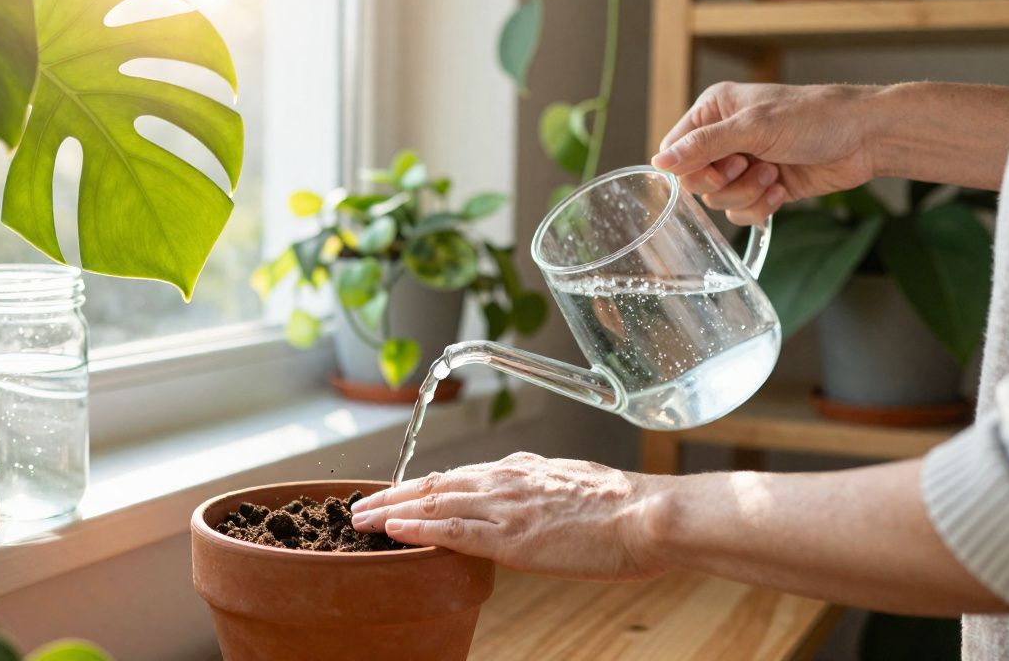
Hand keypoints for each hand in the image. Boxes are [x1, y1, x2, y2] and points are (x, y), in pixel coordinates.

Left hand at [351, 452, 662, 580]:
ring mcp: (504, 508)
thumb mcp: (574, 483)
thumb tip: (528, 484)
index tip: (398, 494)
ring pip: (434, 504)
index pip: (459, 476)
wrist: (648, 516)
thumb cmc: (624, 507)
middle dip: (394, 497)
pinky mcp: (510, 537)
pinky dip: (418, 528)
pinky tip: (393, 530)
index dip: (423, 486)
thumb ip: (543, 484)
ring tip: (361, 520)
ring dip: (392, 511)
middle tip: (360, 507)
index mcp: (521, 471)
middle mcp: (505, 482)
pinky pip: (452, 530)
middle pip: (435, 486)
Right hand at [651, 82, 881, 224]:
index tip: (718, 169)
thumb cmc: (815, 116)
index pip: (675, 150)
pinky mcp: (763, 187)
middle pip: (695, 180)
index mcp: (715, 111)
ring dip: (746, 195)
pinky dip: (760, 207)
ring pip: (719, 200)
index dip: (690, 168)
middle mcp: (725, 138)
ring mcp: (745, 164)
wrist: (866, 138)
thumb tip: (659, 162)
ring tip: (773, 176)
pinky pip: (741, 212)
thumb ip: (703, 146)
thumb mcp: (753, 127)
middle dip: (725, 183)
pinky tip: (781, 191)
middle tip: (750, 166)